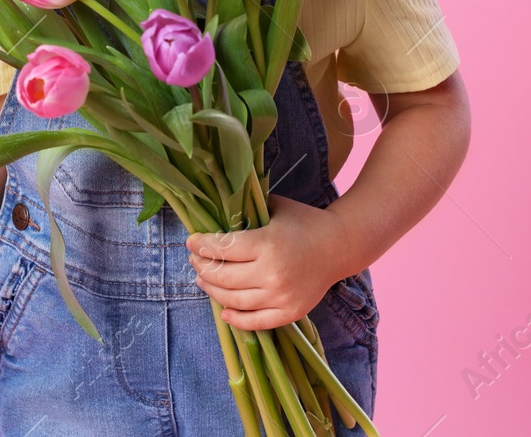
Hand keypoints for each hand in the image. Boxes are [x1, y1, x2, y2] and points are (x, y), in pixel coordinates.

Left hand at [186, 193, 346, 330]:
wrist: (340, 246)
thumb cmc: (304, 222)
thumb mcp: (275, 207)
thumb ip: (247, 211)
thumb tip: (214, 213)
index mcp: (267, 244)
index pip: (223, 248)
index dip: (201, 246)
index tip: (190, 241)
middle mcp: (272, 273)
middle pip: (223, 277)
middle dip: (202, 267)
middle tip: (194, 260)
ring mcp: (281, 296)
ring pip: (234, 300)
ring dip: (212, 290)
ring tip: (202, 280)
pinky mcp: (290, 313)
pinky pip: (256, 322)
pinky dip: (236, 319)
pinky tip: (223, 310)